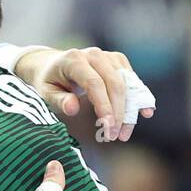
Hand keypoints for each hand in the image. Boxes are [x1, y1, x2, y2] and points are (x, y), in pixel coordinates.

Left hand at [15, 47, 153, 141]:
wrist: (51, 64)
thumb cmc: (48, 81)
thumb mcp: (45, 92)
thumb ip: (58, 100)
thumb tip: (73, 108)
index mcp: (74, 60)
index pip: (95, 84)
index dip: (104, 107)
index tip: (108, 128)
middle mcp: (94, 54)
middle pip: (114, 83)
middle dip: (118, 112)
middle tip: (114, 136)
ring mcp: (108, 56)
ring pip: (126, 83)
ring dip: (129, 109)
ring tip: (124, 134)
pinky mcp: (117, 61)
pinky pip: (131, 80)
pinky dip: (138, 96)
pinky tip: (145, 112)